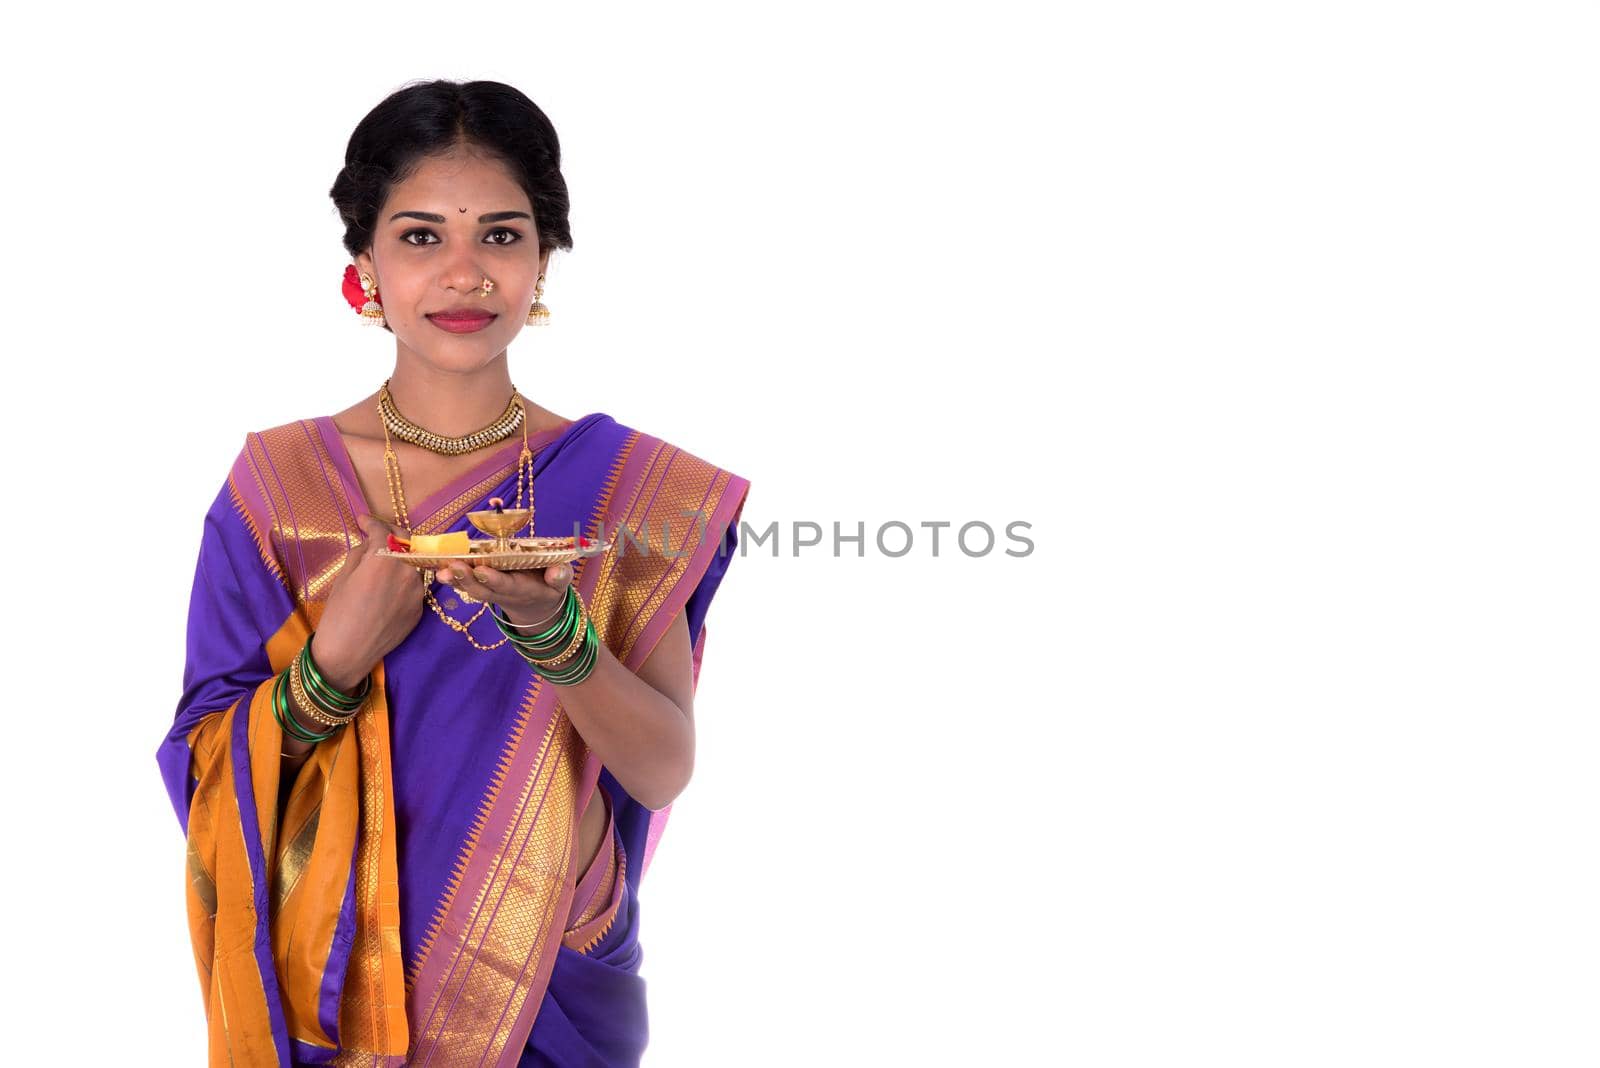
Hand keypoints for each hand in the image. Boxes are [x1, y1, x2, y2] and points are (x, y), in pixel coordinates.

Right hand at [310, 514, 426, 688]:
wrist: (348, 652)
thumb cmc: (338, 612)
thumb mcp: (344, 575)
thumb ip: (361, 552)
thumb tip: (371, 541)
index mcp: (385, 559)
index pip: (384, 530)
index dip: (372, 522)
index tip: (363, 521)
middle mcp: (408, 571)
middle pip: (407, 542)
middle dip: (392, 534)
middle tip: (376, 535)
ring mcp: (418, 591)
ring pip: (414, 563)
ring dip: (401, 556)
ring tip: (383, 559)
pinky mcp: (421, 608)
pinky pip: (414, 584)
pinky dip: (403, 578)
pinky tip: (388, 585)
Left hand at [436, 558, 573, 628]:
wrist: (536, 607)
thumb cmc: (549, 587)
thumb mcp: (561, 584)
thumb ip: (560, 576)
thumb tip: (557, 571)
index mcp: (522, 589)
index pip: (506, 585)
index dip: (494, 579)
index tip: (482, 570)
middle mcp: (502, 593)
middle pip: (482, 589)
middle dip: (467, 579)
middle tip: (452, 566)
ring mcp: (489, 592)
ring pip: (470, 588)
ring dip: (454, 580)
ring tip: (440, 570)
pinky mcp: (480, 587)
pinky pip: (463, 583)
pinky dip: (450, 577)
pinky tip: (435, 567)